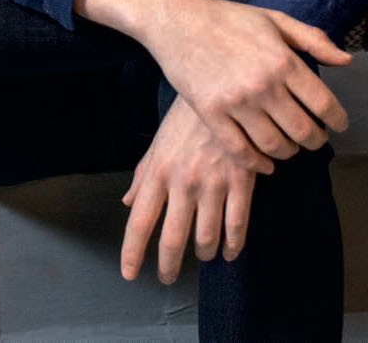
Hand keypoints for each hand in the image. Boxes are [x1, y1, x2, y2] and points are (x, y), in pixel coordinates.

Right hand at [75, 0, 351, 162]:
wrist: (177, 20)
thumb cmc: (228, 18)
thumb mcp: (274, 19)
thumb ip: (312, 39)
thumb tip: (346, 62)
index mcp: (283, 60)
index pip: (323, 104)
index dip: (338, 120)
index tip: (340, 125)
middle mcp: (263, 84)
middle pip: (303, 131)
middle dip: (316, 141)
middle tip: (315, 140)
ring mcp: (235, 102)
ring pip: (274, 146)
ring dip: (289, 153)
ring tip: (290, 148)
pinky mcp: (211, 113)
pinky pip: (241, 151)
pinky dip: (258, 163)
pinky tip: (265, 163)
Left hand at [120, 97, 260, 284]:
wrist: (221, 90)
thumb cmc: (186, 119)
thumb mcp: (158, 145)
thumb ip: (143, 176)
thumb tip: (127, 203)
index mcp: (157, 172)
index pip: (139, 221)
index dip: (132, 252)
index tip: (129, 273)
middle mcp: (182, 182)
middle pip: (172, 238)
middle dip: (169, 265)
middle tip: (167, 278)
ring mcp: (212, 183)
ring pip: (207, 237)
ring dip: (205, 253)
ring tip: (204, 256)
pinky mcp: (241, 180)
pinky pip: (237, 224)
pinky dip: (234, 244)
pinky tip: (231, 252)